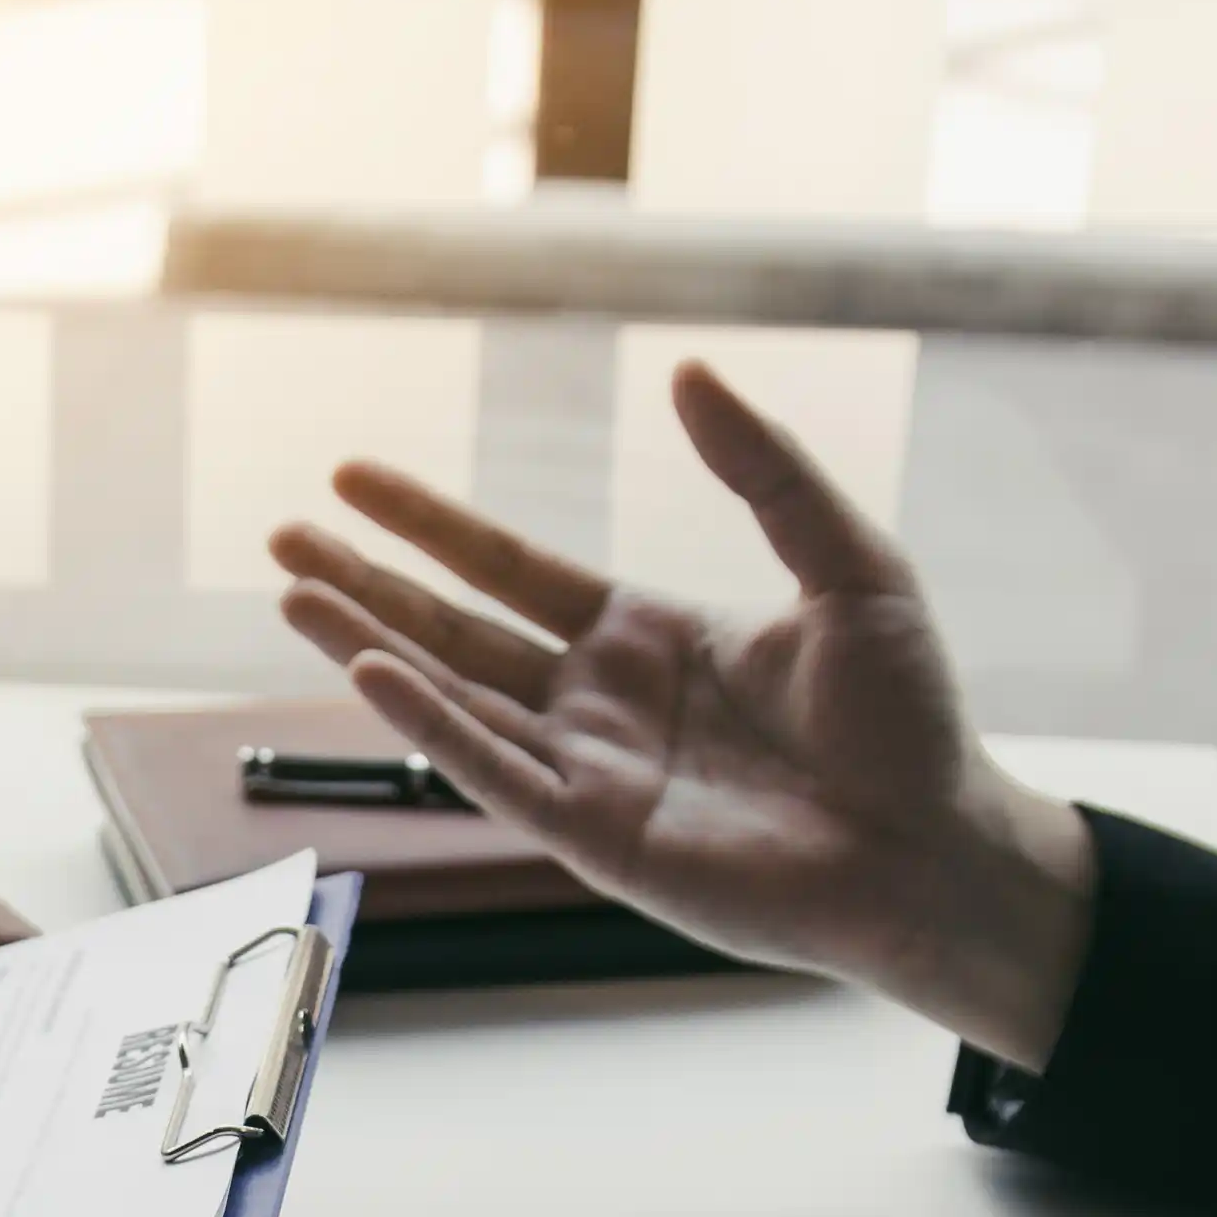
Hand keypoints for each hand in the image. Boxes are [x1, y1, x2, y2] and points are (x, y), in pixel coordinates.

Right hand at [268, 361, 1098, 1069]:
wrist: (936, 845)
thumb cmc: (907, 719)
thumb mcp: (849, 564)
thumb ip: (765, 473)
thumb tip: (688, 372)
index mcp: (646, 636)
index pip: (510, 568)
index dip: (430, 524)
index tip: (352, 477)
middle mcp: (598, 702)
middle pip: (455, 629)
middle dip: (366, 583)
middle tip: (280, 537)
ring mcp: (588, 771)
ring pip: (453, 697)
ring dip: (371, 646)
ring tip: (293, 593)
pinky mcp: (595, 836)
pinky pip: (495, 770)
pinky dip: (431, 722)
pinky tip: (374, 671)